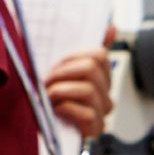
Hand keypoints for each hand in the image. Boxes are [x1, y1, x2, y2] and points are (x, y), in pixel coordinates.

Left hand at [44, 26, 117, 140]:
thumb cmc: (48, 96)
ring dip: (60, 92)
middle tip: (45, 81)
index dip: (72, 57)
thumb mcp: (58, 68)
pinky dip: (66, 109)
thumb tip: (112, 27)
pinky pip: (86, 113)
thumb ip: (78, 45)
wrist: (41, 127)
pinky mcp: (96, 128)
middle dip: (62, 73)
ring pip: (88, 90)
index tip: (54, 65)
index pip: (99, 54)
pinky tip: (56, 111)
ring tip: (48, 97)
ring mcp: (102, 110)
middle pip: (91, 69)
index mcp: (99, 74)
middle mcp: (105, 91)